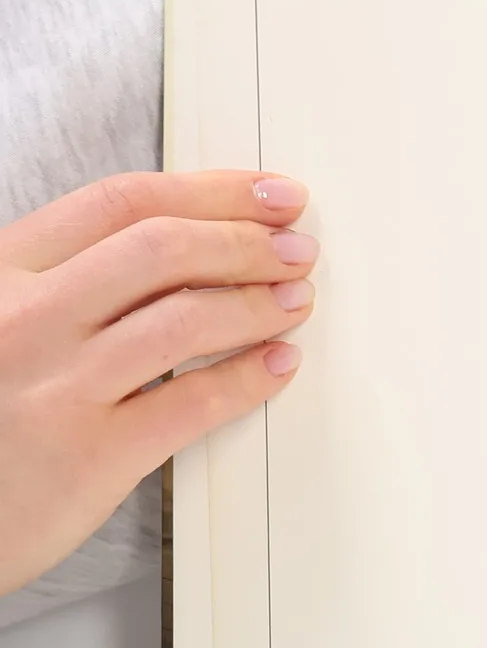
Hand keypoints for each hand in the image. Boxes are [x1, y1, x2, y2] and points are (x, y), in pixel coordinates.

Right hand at [0, 169, 315, 597]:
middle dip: (246, 241)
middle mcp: (22, 317)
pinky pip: (193, 401)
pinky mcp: (89, 455)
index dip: (213, 192)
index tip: (272, 194)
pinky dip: (251, 377)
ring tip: (297, 299)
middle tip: (298, 249)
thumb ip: (68, 282)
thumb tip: (190, 246)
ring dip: (259, 302)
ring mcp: (55, 386)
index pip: (121, 203)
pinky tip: (279, 364)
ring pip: (185, 318)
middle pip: (162, 248)